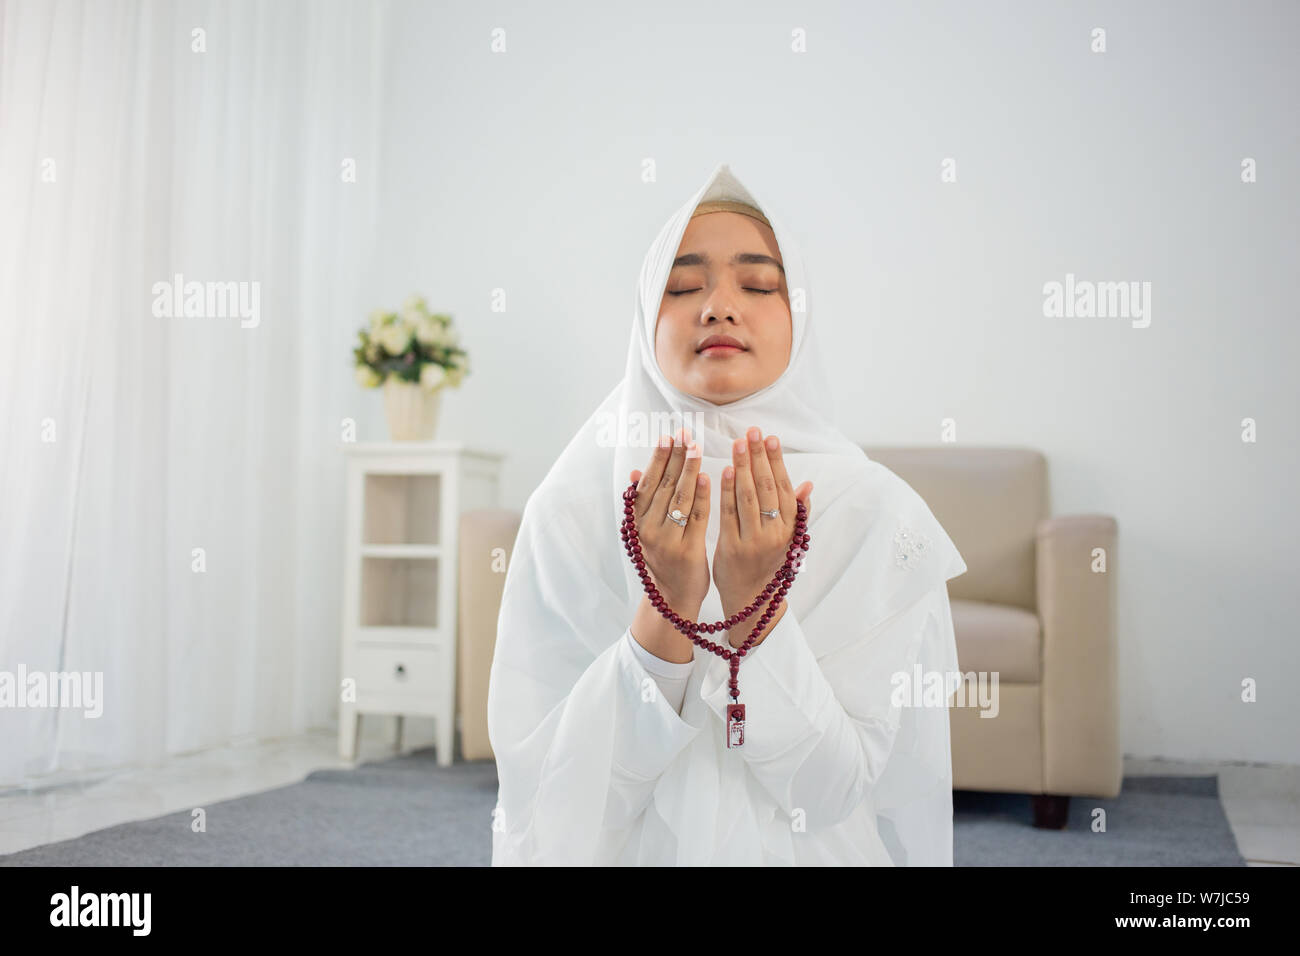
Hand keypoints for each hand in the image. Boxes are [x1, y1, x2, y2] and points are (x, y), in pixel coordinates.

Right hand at [628, 427, 711, 615]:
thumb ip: (642, 502)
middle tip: (686, 434)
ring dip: (688, 470)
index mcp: (637, 522)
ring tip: (696, 447)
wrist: (672, 598)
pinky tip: (708, 477)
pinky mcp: (687, 551)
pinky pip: (695, 518)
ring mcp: (667, 541)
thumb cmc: (664, 557)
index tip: (668, 436)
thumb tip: (633, 471)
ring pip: (679, 499)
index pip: (648, 483)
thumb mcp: (646, 530)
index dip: (658, 458)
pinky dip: (701, 496)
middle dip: (676, 458)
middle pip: (664, 487)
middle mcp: (648, 529)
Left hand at [712, 426, 811, 646]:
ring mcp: (754, 541)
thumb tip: (808, 484)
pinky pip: (729, 515)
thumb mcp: (787, 539)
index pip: (784, 487)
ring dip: (743, 467)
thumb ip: (796, 512)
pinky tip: (725, 470)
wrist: (750, 601)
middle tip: (752, 431)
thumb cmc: (767, 563)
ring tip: (738, 443)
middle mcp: (775, 533)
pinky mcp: (732, 548)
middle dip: (759, 456)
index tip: (770, 437)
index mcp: (789, 528)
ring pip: (749, 497)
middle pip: (766, 488)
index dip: (776, 461)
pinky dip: (728, 491)